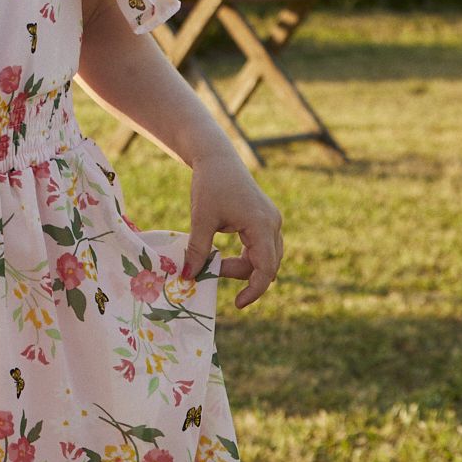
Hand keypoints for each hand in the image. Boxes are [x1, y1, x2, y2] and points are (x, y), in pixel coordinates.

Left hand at [185, 151, 283, 309]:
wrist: (216, 157)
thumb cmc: (209, 184)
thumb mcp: (201, 219)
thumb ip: (198, 249)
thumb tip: (189, 277)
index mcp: (262, 226)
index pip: (266, 269)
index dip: (254, 290)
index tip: (237, 304)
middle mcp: (273, 225)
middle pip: (266, 266)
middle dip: (241, 276)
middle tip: (212, 273)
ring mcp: (271, 222)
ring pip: (264, 258)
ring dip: (242, 266)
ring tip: (213, 262)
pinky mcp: (265, 220)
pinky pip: (260, 248)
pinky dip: (245, 257)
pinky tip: (223, 257)